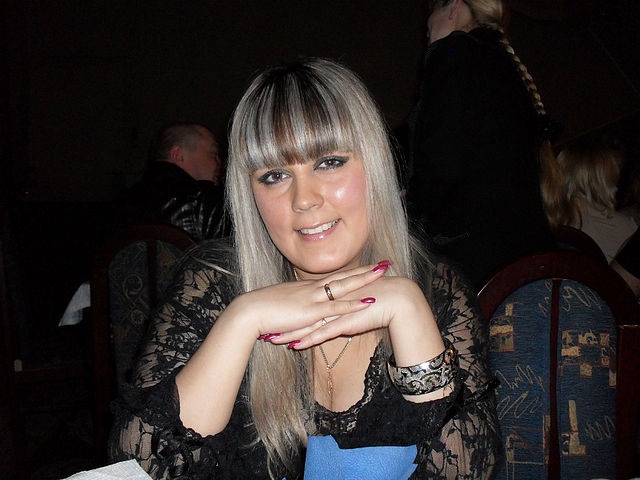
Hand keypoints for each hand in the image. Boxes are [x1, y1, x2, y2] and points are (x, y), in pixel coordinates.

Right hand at [228, 262, 388, 341]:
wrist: (249, 311)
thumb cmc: (262, 310)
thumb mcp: (282, 305)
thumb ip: (295, 306)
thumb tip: (301, 311)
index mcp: (306, 287)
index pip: (334, 277)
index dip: (352, 272)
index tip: (367, 267)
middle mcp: (312, 288)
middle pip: (343, 276)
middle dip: (365, 270)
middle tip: (384, 264)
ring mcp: (312, 298)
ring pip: (344, 286)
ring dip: (364, 280)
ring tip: (382, 273)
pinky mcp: (310, 312)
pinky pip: (336, 307)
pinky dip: (353, 304)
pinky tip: (368, 302)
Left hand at [270, 272, 440, 356]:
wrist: (397, 299)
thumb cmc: (381, 299)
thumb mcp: (357, 301)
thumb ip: (346, 305)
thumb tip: (339, 310)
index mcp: (333, 294)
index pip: (307, 302)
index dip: (291, 308)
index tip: (276, 313)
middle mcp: (331, 301)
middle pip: (302, 312)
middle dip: (283, 320)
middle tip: (266, 325)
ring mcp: (336, 311)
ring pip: (307, 323)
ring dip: (289, 332)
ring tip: (272, 339)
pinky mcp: (344, 322)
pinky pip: (322, 333)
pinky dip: (307, 339)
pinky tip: (294, 345)